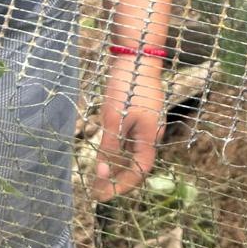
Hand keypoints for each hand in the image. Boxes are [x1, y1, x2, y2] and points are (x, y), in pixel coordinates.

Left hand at [93, 56, 165, 201]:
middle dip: (117, 177)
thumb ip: (109, 147)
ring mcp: (147, 121)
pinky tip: (103, 145)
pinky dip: (117, 146)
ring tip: (96, 170)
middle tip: (95, 187)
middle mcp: (151, 131)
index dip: (123, 185)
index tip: (103, 193)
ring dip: (116, 162)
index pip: (140, 170)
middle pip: (137, 162)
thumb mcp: (113, 118)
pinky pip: (130, 137)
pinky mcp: (140, 111)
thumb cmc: (127, 86)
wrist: (136, 55)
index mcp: (150, 135)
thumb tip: (102, 173)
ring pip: (132, 150)